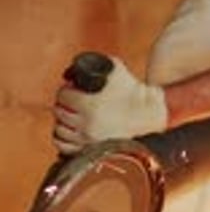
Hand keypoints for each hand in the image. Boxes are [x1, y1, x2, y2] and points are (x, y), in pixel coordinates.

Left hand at [53, 56, 167, 154]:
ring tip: (71, 115)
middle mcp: (86, 123)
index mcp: (89, 104)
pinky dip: (63, 138)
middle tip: (70, 101)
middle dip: (63, 103)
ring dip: (62, 120)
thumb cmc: (132, 90)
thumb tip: (75, 68)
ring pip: (59, 130)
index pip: (62, 96)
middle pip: (59, 112)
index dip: (65, 90)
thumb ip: (97, 61)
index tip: (70, 89)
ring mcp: (87, 139)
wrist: (148, 113)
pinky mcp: (90, 150)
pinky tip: (69, 131)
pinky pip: (64, 146)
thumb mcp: (115, 68)